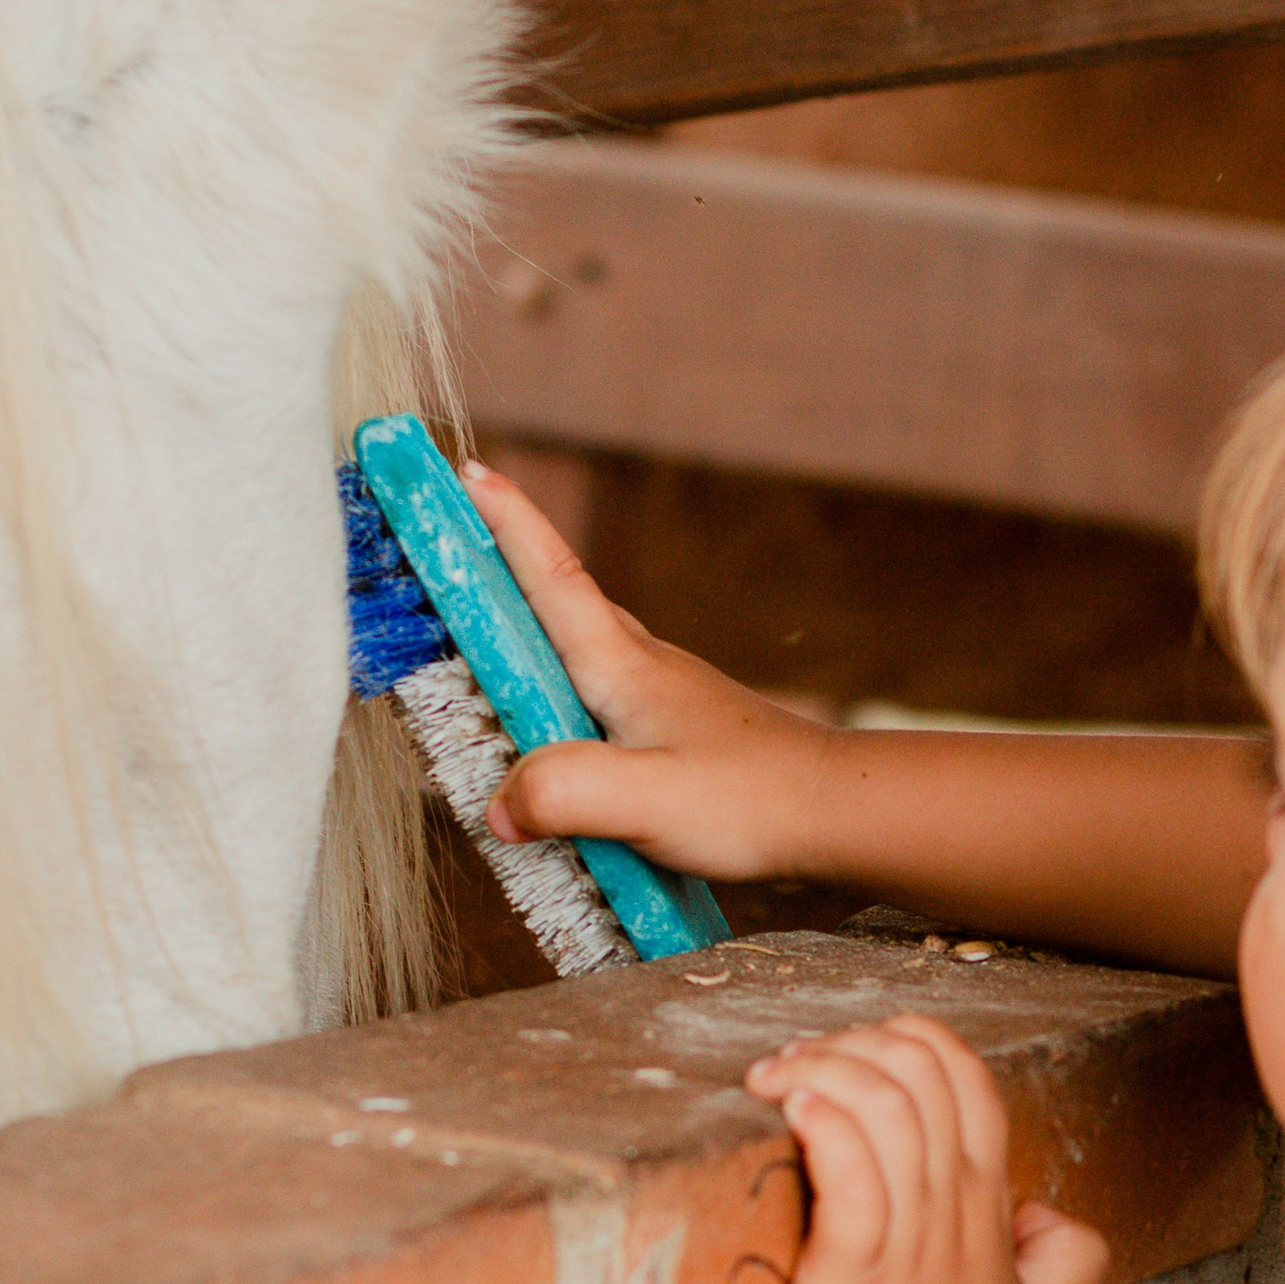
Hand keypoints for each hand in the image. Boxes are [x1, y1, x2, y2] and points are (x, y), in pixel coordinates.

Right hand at [465, 463, 834, 879]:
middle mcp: (638, 666)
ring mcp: (660, 695)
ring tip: (480, 642)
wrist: (838, 812)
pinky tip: (552, 732)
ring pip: (578, 649)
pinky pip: (598, 696)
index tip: (466, 471)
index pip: (552, 577)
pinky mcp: (674, 731)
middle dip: (501, 567)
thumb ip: (565, 793)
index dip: (506, 524)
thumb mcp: (646, 802)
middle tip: (447, 547)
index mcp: (621, 666)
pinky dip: (560, 694)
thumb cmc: (752, 798)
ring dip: (529, 632)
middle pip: (557, 601)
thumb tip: (499, 803)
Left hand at [745, 1015, 1109, 1283]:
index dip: (911, 1041)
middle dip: (851, 1042)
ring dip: (822, 1069)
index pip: (968, 1079)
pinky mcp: (855, 1273)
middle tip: (791, 1067)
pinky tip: (788, 1107)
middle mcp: (957, 1212)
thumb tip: (1045, 1216)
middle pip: (922, 1071)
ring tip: (773, 1081)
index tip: (849, 1058)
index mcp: (990, 1211)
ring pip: (885, 1104)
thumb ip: (1060, 1261)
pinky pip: (850, 1170)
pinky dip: (821, 1123)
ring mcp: (910, 1241)